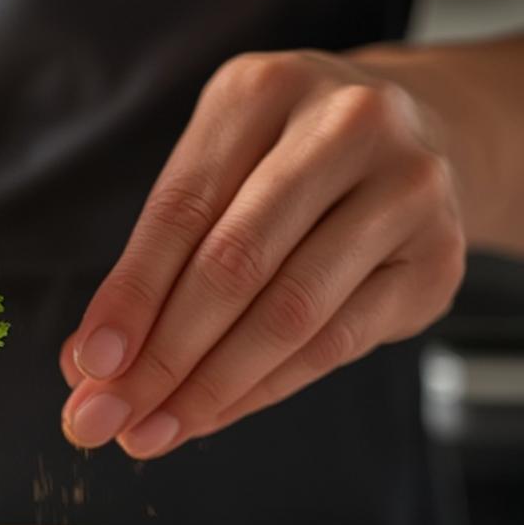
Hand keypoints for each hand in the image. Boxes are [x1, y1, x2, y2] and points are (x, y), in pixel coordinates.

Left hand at [60, 49, 465, 454]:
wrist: (428, 141)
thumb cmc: (291, 169)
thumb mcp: (218, 178)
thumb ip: (155, 263)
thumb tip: (88, 364)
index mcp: (264, 92)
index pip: (180, 210)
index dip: (129, 296)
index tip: (87, 365)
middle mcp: (345, 126)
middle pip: (235, 263)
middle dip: (160, 356)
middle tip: (107, 416)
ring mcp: (405, 190)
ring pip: (289, 313)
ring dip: (208, 388)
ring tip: (151, 432)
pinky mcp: (436, 260)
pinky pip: (334, 344)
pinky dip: (261, 390)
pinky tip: (210, 416)